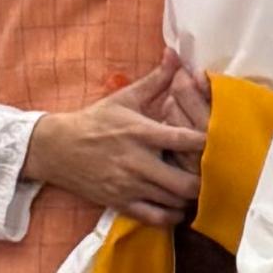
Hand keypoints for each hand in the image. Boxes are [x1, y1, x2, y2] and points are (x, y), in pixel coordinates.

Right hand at [26, 54, 210, 220]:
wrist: (56, 148)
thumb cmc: (95, 121)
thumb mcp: (125, 97)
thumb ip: (156, 79)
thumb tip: (176, 54)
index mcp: (141, 132)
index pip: (185, 140)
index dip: (207, 143)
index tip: (216, 142)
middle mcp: (137, 161)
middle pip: (186, 181)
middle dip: (204, 179)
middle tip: (211, 173)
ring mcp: (129, 186)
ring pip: (174, 201)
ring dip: (191, 197)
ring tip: (196, 187)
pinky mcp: (121, 203)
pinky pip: (156, 218)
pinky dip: (172, 215)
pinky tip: (177, 206)